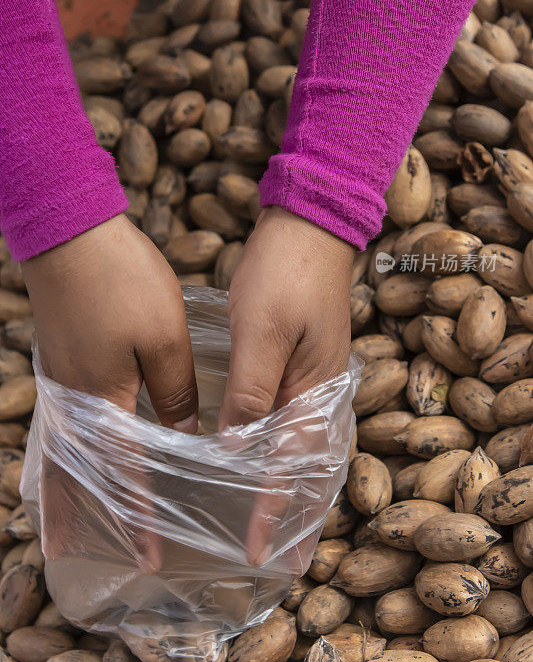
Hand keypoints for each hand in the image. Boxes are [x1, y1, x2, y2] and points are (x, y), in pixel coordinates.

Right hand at [22, 214, 197, 570]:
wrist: (68, 232)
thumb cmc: (122, 283)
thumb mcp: (165, 338)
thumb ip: (174, 393)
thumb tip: (183, 436)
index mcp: (104, 397)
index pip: (123, 472)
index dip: (136, 513)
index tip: (146, 553)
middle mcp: (72, 395)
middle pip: (73, 468)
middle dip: (77, 513)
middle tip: (69, 552)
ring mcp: (57, 373)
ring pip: (58, 445)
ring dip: (59, 485)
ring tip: (54, 516)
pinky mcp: (55, 353)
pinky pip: (54, 418)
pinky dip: (55, 446)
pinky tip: (61, 447)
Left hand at [218, 207, 353, 565]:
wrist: (309, 224)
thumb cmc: (283, 273)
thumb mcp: (259, 331)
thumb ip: (249, 392)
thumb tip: (235, 450)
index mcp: (313, 387)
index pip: (292, 464)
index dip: (272, 509)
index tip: (255, 550)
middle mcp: (323, 388)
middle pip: (313, 465)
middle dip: (297, 512)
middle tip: (282, 556)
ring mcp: (319, 372)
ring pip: (309, 445)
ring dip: (297, 487)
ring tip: (282, 521)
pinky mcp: (308, 358)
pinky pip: (303, 419)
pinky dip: (292, 450)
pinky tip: (274, 453)